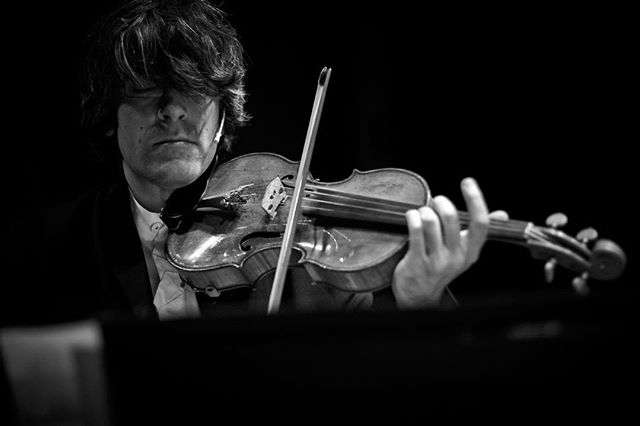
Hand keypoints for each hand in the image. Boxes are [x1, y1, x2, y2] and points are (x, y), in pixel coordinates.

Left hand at [391, 177, 507, 308]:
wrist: (419, 296)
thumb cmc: (441, 267)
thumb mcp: (464, 252)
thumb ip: (480, 232)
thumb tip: (502, 214)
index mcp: (471, 251)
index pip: (480, 223)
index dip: (475, 199)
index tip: (468, 182)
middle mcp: (456, 257)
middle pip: (451, 218)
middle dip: (441, 202)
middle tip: (436, 201)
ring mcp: (437, 261)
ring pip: (430, 222)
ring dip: (424, 210)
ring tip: (422, 212)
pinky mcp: (417, 263)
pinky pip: (415, 232)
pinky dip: (412, 217)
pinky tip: (411, 216)